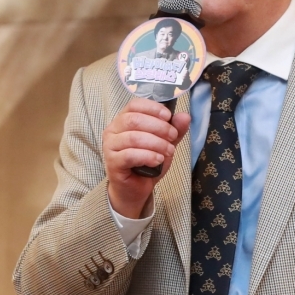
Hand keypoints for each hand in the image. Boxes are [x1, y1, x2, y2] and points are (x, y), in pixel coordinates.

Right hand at [103, 98, 189, 217]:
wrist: (135, 189)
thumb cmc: (147, 163)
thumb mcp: (165, 144)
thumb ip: (174, 130)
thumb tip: (184, 116)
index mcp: (123, 120)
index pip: (134, 105)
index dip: (153, 108)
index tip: (169, 117)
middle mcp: (113, 130)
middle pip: (134, 120)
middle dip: (158, 127)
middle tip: (172, 137)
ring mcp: (110, 146)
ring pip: (133, 138)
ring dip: (156, 143)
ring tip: (169, 151)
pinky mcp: (112, 162)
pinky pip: (130, 155)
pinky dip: (147, 156)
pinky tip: (158, 160)